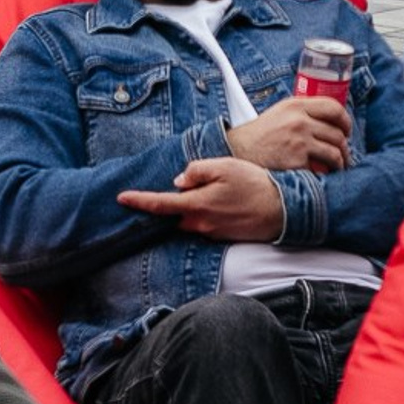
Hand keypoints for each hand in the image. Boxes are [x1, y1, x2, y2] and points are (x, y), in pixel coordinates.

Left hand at [117, 155, 285, 241]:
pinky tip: (224, 201)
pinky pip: (204, 224)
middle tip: (188, 184)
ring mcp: (212, 232)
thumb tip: (179, 181)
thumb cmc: (254, 184)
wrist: (281, 209)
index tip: (122, 198)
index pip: (160, 205)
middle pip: (174, 213)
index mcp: (197, 205)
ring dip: (192, 206)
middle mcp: (201, 224)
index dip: (139, 201)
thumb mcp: (223, 166)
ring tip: (215, 189)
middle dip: (172, 201)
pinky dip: (205, 212)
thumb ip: (196, 171)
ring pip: (190, 218)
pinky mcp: (222, 236)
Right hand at [225, 95, 351, 175]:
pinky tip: (323, 176)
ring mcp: (299, 141)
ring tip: (338, 167)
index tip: (346, 130)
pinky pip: (323, 168)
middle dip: (345, 147)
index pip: (334, 107)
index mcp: (296, 105)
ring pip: (335, 152)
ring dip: (340, 162)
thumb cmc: (260, 134)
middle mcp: (300, 120)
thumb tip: (328, 119)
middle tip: (343, 155)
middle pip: (338, 133)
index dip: (345, 121)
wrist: (238, 151)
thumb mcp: (280, 112)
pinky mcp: (297, 161)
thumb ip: (302, 111)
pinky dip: (326, 174)